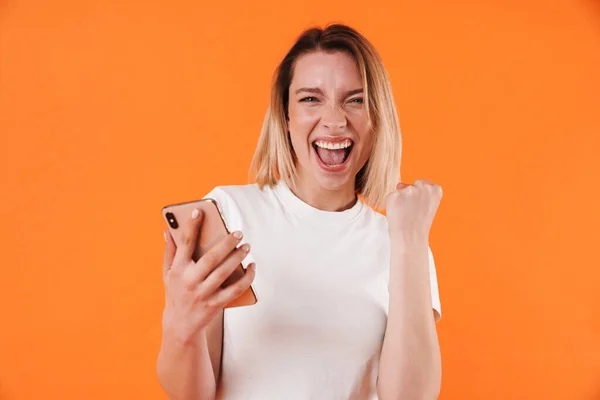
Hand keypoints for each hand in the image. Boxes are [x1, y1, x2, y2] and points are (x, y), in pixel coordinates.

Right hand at [161, 209, 255, 341]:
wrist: (179, 326)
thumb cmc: (175, 293)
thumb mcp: (168, 273)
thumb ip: (170, 252)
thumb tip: (168, 230)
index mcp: (178, 269)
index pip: (185, 243)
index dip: (191, 226)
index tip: (200, 212)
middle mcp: (190, 280)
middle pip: (211, 258)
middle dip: (226, 243)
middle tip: (238, 232)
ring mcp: (203, 293)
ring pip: (224, 272)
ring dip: (238, 257)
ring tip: (247, 246)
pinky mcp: (215, 304)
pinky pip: (235, 289)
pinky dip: (247, 278)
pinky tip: (252, 267)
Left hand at [385, 179, 442, 242]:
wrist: (410, 237)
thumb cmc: (420, 224)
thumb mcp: (428, 206)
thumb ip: (420, 192)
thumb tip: (400, 184)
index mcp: (435, 189)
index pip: (424, 184)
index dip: (420, 197)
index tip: (420, 207)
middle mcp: (422, 187)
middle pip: (411, 185)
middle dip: (410, 196)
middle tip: (412, 212)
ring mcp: (408, 190)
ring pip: (400, 190)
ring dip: (400, 200)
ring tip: (405, 214)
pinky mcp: (394, 195)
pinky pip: (391, 197)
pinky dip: (392, 204)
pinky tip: (398, 214)